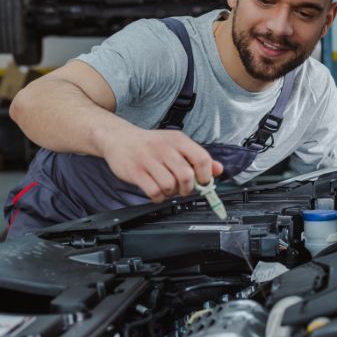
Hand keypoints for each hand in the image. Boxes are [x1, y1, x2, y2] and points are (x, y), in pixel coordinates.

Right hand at [99, 128, 223, 202]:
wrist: (118, 138)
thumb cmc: (150, 144)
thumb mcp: (175, 144)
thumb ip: (197, 157)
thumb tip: (218, 170)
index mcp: (178, 140)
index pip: (202, 158)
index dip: (206, 175)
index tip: (202, 182)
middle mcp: (164, 148)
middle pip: (186, 175)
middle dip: (188, 188)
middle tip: (183, 188)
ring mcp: (148, 160)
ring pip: (170, 185)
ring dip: (171, 193)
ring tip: (167, 188)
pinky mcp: (135, 172)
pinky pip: (154, 192)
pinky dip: (158, 197)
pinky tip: (157, 192)